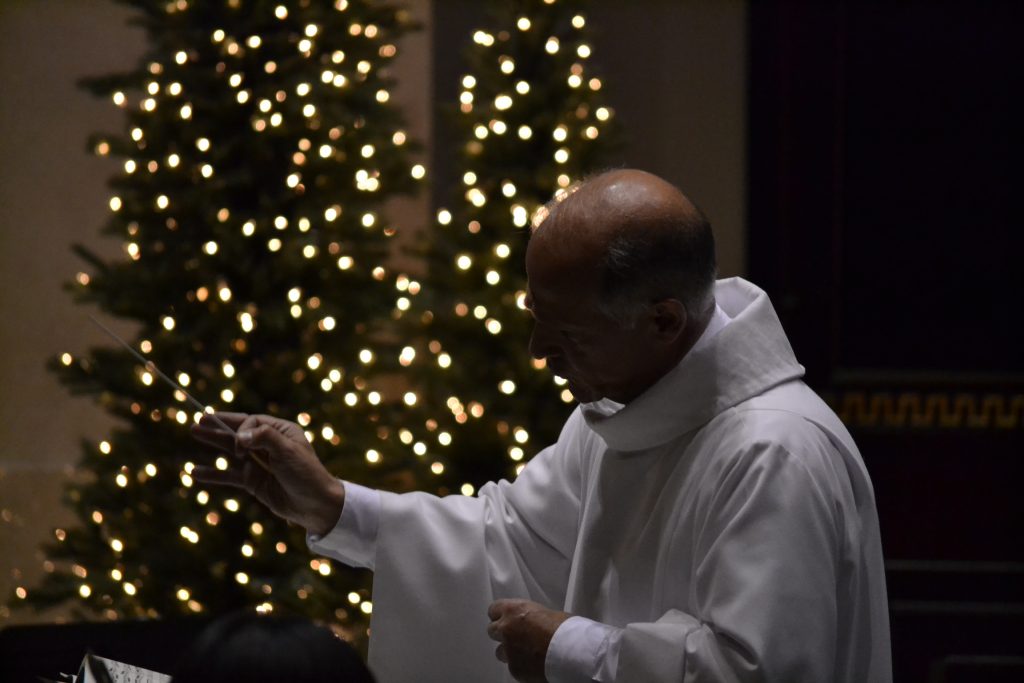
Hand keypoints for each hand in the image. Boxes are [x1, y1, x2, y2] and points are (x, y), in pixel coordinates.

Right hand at [190, 412, 344, 534]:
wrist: (314, 505)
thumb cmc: (306, 474)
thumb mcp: (288, 451)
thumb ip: (265, 438)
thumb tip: (240, 434)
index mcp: (281, 431)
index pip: (253, 422)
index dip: (241, 429)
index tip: (240, 446)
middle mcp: (268, 444)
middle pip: (238, 431)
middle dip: (218, 425)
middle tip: (198, 419)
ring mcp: (259, 463)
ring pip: (230, 450)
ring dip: (213, 442)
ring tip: (193, 432)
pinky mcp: (253, 481)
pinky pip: (229, 475)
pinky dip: (213, 474)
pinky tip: (195, 472)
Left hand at [486, 599, 570, 682]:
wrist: (571, 653)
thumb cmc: (565, 630)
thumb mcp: (547, 613)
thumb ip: (531, 617)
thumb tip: (531, 623)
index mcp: (514, 610)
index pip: (494, 609)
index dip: (500, 615)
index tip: (505, 618)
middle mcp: (506, 629)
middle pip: (492, 630)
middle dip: (503, 633)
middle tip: (516, 636)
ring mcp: (509, 651)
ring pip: (500, 652)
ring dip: (509, 651)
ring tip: (526, 652)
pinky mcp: (514, 670)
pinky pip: (512, 667)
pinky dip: (520, 665)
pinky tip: (533, 664)